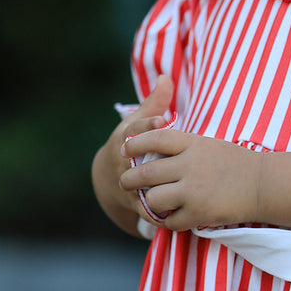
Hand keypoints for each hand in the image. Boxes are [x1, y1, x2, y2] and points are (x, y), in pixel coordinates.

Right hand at [91, 74, 173, 235]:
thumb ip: (154, 103)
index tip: (162, 119)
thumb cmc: (131, 145)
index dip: (147, 125)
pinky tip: (181, 214)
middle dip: (151, 159)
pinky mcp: (136, 205)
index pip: (134, 130)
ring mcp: (128, 185)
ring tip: (179, 187)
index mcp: (125, 140)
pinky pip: (149, 210)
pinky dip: (162, 213)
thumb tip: (166, 77)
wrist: (109, 180)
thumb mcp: (138, 123)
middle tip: (173, 158)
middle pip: (136, 161)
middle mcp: (124, 163)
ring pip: (142, 188)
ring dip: (157, 188)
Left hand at [120, 128, 261, 231]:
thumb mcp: (208, 144)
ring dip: (149, 202)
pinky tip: (172, 216)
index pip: (154, 138)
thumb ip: (180, 145)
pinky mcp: (200, 213)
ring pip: (154, 199)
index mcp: (193, 144)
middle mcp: (190, 166)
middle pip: (146, 172)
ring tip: (151, 201)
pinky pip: (170, 221)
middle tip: (125, 181)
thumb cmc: (235, 163)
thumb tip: (147, 146)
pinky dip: (168, 221)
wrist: (263, 184)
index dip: (135, 142)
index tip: (125, 148)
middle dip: (129, 178)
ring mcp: (194, 191)